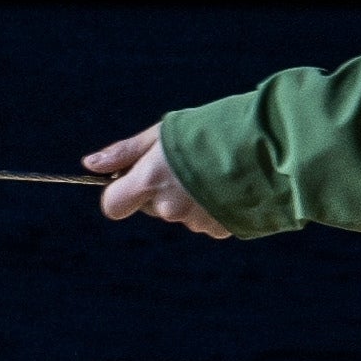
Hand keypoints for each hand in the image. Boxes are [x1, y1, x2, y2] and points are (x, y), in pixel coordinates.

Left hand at [84, 127, 224, 235]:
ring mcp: (196, 222)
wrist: (270, 145)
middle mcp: (169, 208)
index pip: (113, 206)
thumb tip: (89, 165)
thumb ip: (125, 153)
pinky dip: (214, 206)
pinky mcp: (221, 230)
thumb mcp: (163, 133)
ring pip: (182, 213)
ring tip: (215, 170)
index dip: (121, 193)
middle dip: (163, 190)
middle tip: (187, 163)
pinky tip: (229, 185)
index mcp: (150, 181)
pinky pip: (207, 221)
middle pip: (152, 207)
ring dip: (191, 197)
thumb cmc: (213, 130)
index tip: (136, 178)